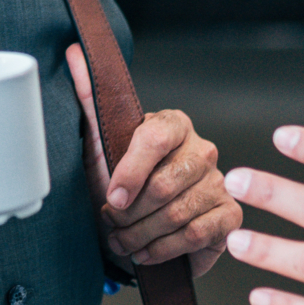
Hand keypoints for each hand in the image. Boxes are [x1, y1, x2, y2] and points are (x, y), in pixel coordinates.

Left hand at [66, 44, 240, 275]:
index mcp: (173, 125)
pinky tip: (148, 252)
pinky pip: (198, 234)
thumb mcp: (99, 145)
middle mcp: (202, 150)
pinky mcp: (229, 215)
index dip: (130, 171)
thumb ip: (91, 99)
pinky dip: (165, 249)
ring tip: (124, 239)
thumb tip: (74, 52)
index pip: (155, 138)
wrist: (137, 232)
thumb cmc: (118, 185)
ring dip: (142, 234)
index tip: (112, 197)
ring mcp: (219, 183)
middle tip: (113, 222)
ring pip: (178, 213)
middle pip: (166, 184)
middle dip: (131, 213)